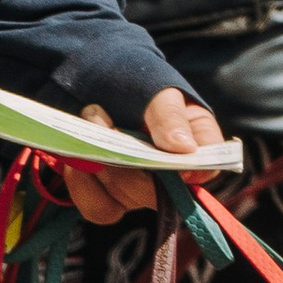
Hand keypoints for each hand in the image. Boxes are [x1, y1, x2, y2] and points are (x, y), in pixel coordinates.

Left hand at [60, 87, 228, 224]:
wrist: (87, 74)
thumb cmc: (132, 75)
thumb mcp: (156, 87)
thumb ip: (169, 116)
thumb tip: (185, 149)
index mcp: (196, 141)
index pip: (207, 167)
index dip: (191, 170)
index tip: (169, 158)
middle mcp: (172, 172)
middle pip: (162, 191)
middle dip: (130, 162)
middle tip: (107, 122)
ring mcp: (139, 187)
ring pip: (127, 199)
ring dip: (103, 166)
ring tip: (91, 122)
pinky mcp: (109, 196)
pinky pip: (100, 208)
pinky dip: (83, 185)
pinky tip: (76, 157)